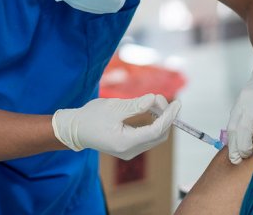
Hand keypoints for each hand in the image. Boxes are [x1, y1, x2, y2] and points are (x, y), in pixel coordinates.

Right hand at [52, 94, 180, 160]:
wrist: (74, 129)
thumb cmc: (90, 116)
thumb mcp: (113, 107)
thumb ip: (136, 105)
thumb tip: (155, 99)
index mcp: (126, 142)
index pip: (156, 130)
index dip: (169, 116)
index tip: (177, 103)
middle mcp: (130, 151)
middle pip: (159, 135)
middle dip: (165, 116)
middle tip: (161, 99)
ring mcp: (129, 152)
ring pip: (155, 137)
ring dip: (159, 120)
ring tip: (154, 103)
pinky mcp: (128, 149)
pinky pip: (147, 138)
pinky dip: (152, 124)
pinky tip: (150, 112)